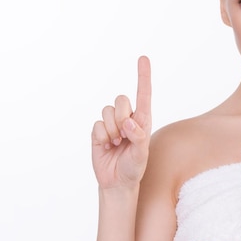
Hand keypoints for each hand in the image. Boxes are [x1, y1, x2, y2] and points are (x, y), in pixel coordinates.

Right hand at [91, 56, 151, 189]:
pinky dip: (102, 137)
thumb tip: (130, 121)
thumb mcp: (142, 154)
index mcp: (143, 120)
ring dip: (112, 130)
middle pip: (121, 100)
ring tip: (116, 144)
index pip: (143, 94)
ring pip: (107, 111)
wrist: (117, 182)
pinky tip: (107, 147)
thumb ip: (139, 137)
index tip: (143, 58)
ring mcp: (112, 124)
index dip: (143, 76)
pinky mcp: (99, 131)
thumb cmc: (134, 167)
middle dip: (121, 117)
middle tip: (124, 136)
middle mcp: (127, 118)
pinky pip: (97, 125)